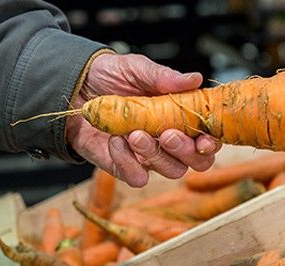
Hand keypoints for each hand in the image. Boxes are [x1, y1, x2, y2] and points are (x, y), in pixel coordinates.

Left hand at [67, 53, 221, 186]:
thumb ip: (164, 77)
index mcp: (181, 117)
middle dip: (185, 151)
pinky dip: (129, 162)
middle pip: (196, 162)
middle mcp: (170, 140)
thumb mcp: (136, 69)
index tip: (204, 139)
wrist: (73, 87)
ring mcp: (148, 156)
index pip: (208, 139)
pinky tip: (116, 141)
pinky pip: (137, 177)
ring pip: (171, 171)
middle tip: (167, 134)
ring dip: (157, 154)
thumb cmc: (109, 76)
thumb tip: (195, 79)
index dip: (211, 143)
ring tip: (135, 133)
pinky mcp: (124, 166)